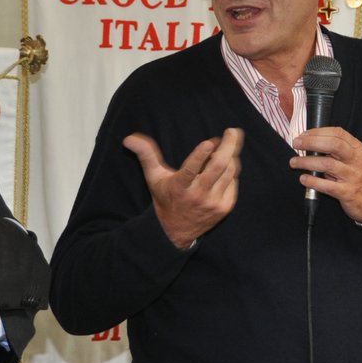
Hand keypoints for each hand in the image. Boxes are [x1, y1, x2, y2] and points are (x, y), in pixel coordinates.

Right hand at [124, 128, 242, 248]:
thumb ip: (146, 155)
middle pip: (218, 168)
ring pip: (229, 173)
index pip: (190, 170)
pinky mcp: (224, 207)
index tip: (209, 142)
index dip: (200, 156)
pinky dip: (232, 170)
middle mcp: (198, 195)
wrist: (176, 231)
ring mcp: (213, 203)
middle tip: (232, 131)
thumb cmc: (165, 197)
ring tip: (229, 143)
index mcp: (179, 187)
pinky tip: (228, 163)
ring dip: (231, 155)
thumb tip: (129, 139)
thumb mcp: (153, 177)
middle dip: (228, 147)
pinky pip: (233, 183)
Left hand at [290, 126, 361, 223]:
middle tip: (296, 144)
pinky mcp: (347, 193)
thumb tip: (310, 142)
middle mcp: (356, 160)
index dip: (318, 132)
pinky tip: (304, 178)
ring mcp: (353, 176)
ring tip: (294, 162)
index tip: (303, 134)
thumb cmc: (359, 176)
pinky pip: (327, 186)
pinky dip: (312, 181)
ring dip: (307, 162)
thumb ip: (337, 150)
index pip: (337, 133)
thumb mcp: (354, 158)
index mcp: (357, 148)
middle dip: (311, 142)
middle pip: (333, 145)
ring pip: (327, 164)